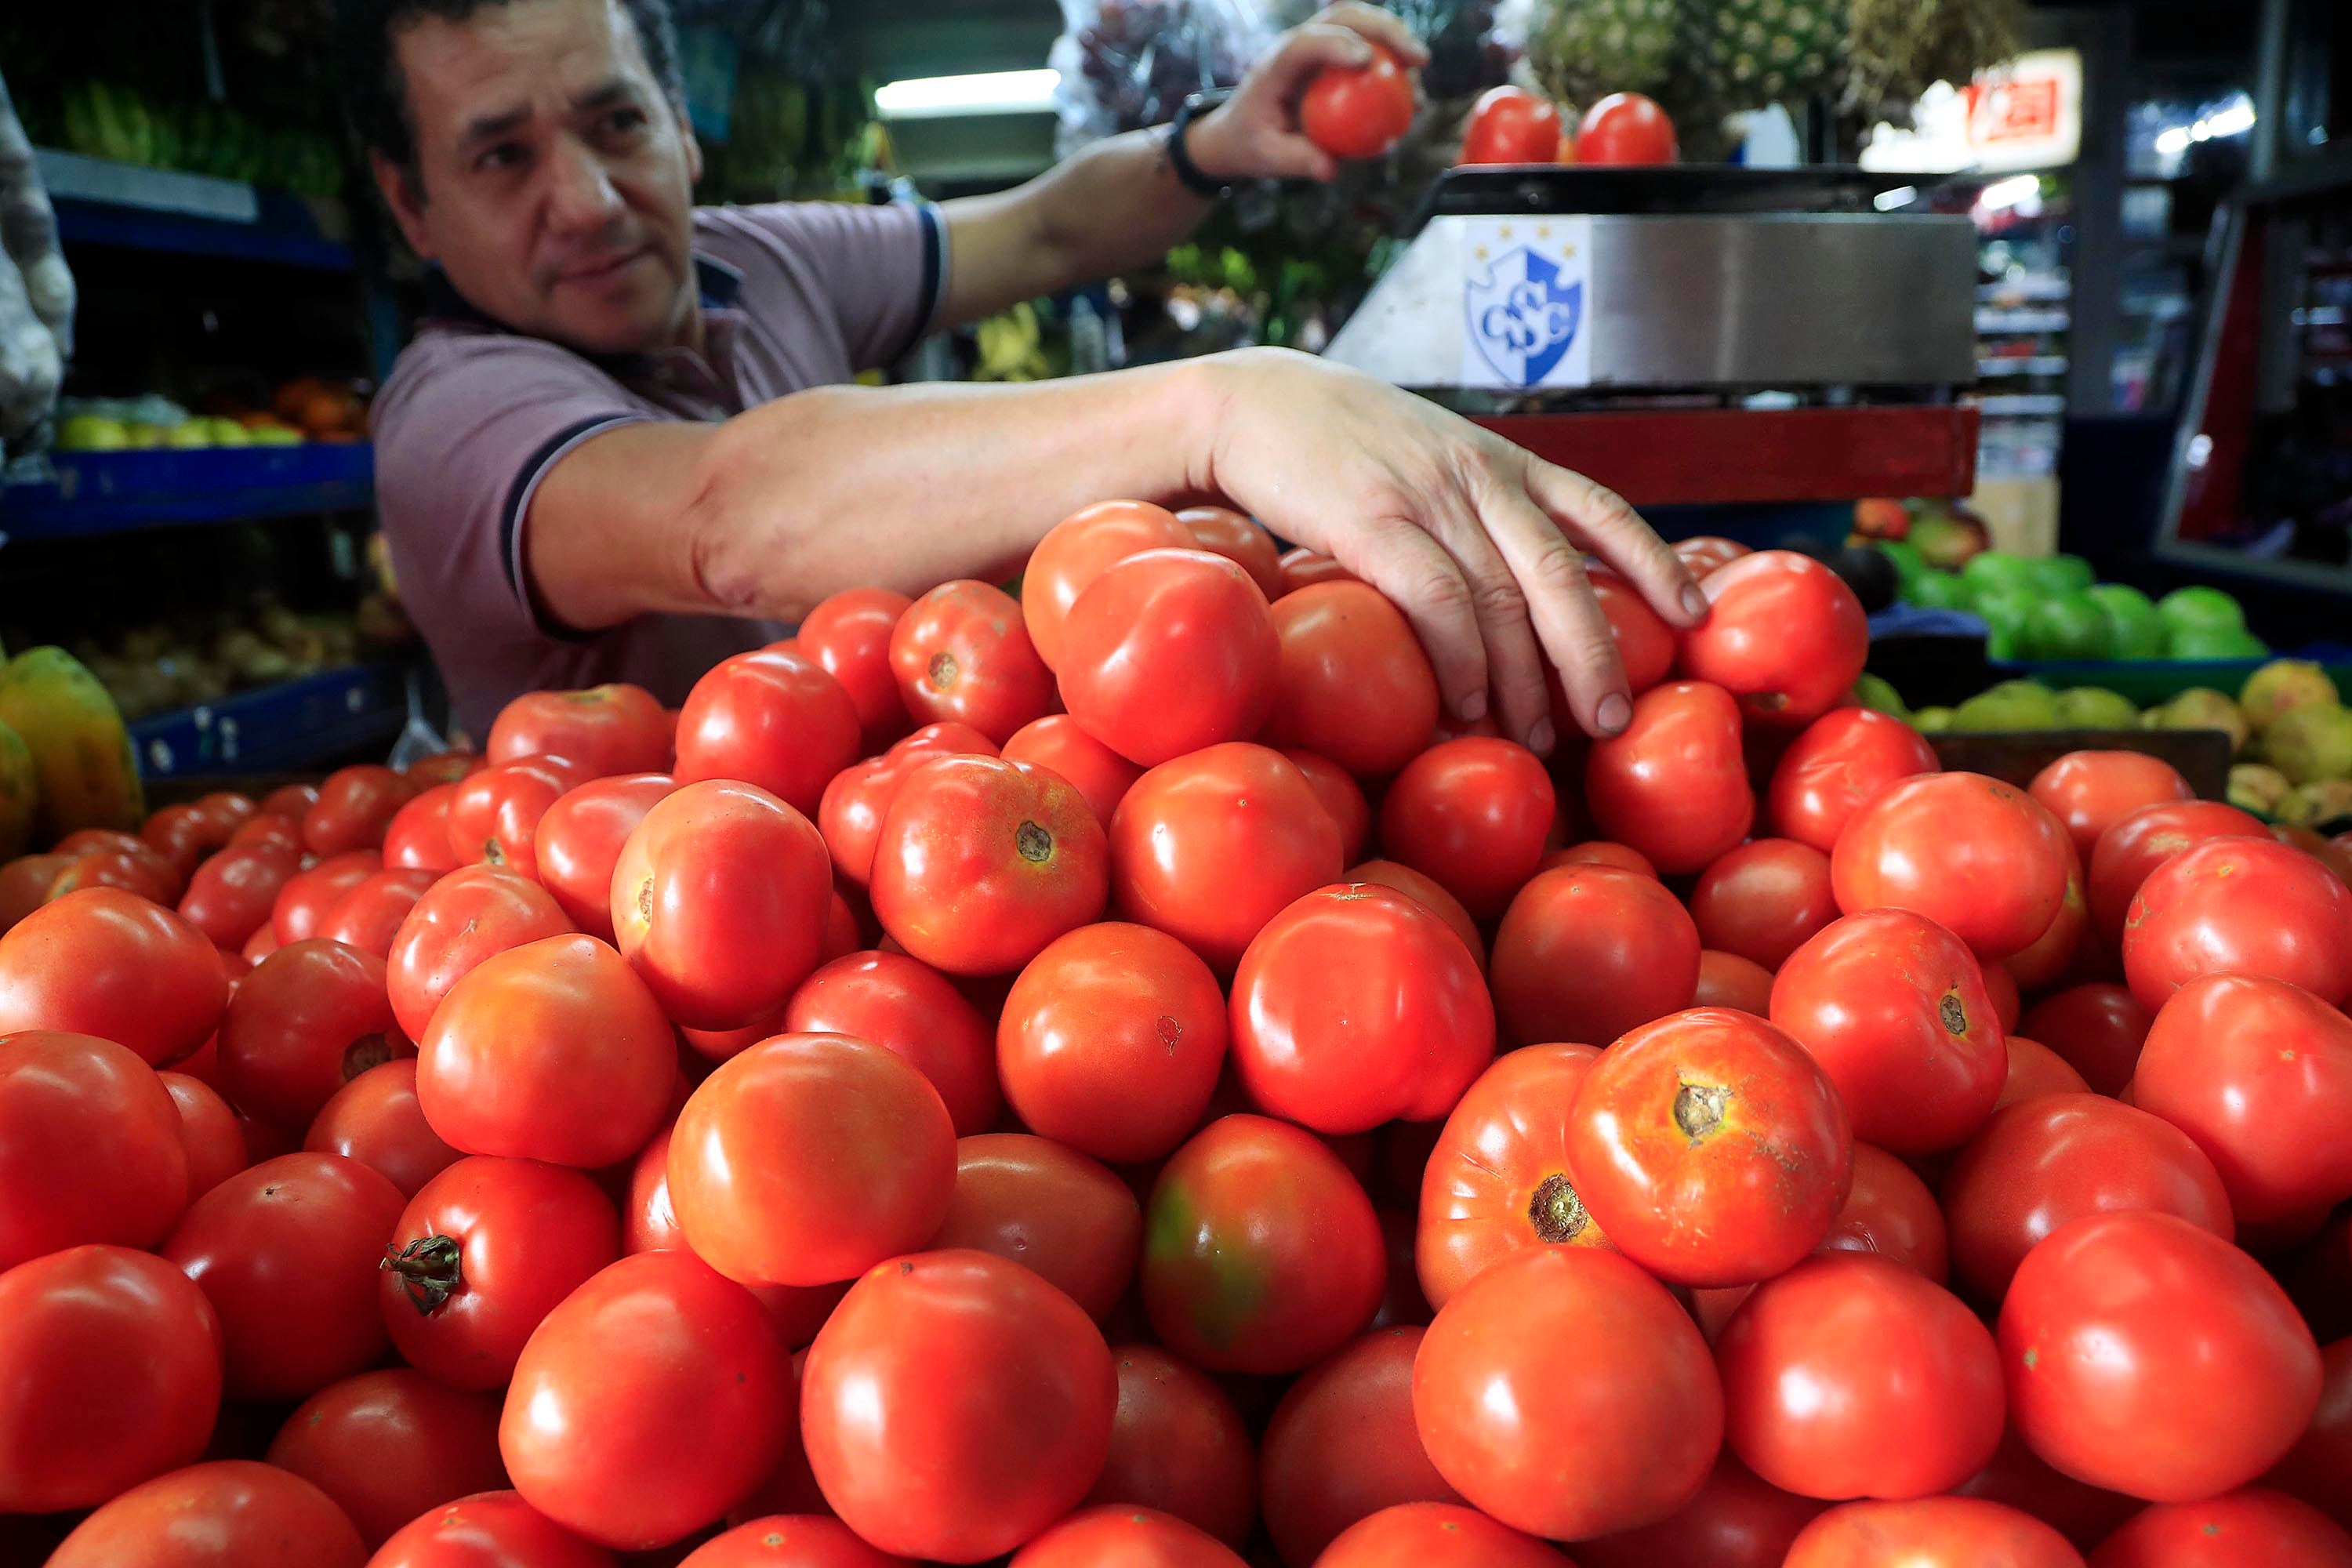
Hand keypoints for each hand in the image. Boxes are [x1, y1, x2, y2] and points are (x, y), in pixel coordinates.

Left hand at [1185, 3, 1426, 184]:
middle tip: (1416, 57)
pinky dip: (1392, 62)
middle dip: (1384, 28)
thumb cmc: (1251, 143)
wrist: (1240, 131)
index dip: (1335, 43)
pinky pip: (1368, 49)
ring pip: (1361, 23)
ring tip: (1421, 66)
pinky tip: (1414, 88)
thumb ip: (1297, 160)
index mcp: (1276, 64)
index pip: (1305, 43)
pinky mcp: (1333, 57)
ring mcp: (1319, 46)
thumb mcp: (1267, 158)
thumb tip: (1330, 169)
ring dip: (1395, 37)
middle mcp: (1299, 45)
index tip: (1365, 61)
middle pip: (1345, 17)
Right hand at [1194, 348, 1707, 750]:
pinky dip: (1457, 662)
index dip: (1654, 564)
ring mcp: (1426, 498)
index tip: (1692, 617)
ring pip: (1502, 600)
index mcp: (1499, 460)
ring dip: (1524, 681)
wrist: (1249, 402)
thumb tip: (1506, 591)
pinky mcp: (1371, 523)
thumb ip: (1471, 508)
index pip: (1600, 509)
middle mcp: (1477, 477)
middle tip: (1609, 721)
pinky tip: (1462, 708)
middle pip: (1560, 574)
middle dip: (1593, 654)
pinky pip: (1435, 601)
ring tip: (1534, 739)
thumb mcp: (1426, 456)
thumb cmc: (1333, 444)